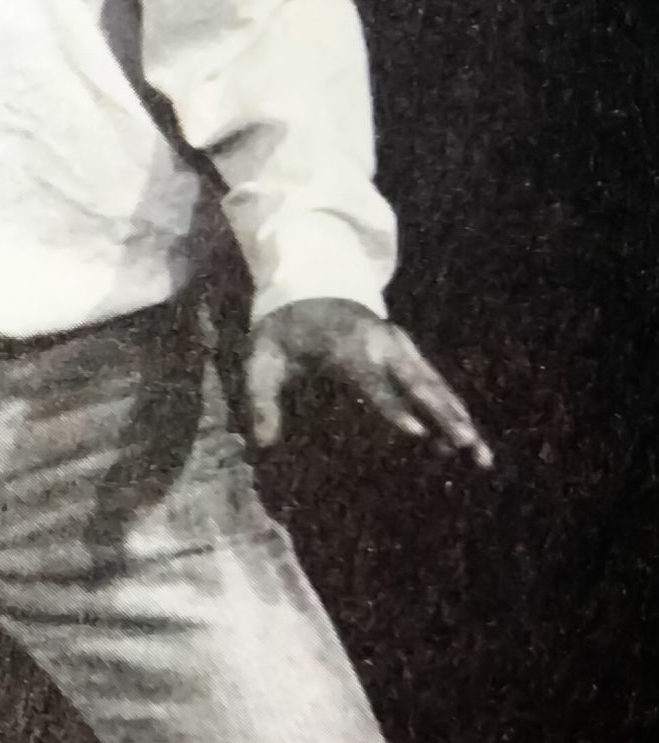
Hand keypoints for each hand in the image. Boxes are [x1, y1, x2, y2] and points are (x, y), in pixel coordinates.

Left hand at [245, 297, 492, 467]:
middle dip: (446, 416)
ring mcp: (401, 347)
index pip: (372, 380)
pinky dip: (453, 409)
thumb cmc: (284, 329)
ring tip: (482, 457)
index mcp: (346, 347)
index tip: (419, 433)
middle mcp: (382, 345)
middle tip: (469, 446)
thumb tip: (262, 444)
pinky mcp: (409, 352)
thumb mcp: (262, 359)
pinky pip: (435, 383)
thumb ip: (262, 400)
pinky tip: (467, 439)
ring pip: (437, 386)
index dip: (394, 407)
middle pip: (419, 384)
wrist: (310, 285)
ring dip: (461, 419)